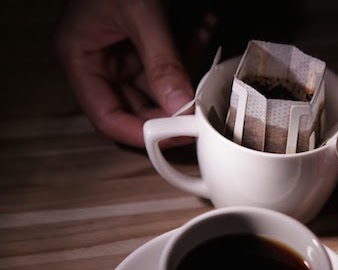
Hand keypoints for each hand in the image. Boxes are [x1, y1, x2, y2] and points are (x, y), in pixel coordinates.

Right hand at [55, 0, 215, 147]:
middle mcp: (101, 62)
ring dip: (190, 64)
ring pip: (163, 84)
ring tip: (204, 33)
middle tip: (204, 98)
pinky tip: (206, 24)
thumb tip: (181, 105)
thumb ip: (162, 61)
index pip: (107, 117)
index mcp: (81, 59)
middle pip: (140, 105)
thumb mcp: (141, 14)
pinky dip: (192, 46)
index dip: (140, 133)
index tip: (174, 137)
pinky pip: (173, 61)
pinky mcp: (147, 45)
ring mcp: (125, 54)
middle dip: (176, 99)